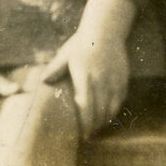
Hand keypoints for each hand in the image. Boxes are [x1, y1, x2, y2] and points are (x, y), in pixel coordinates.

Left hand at [33, 0, 134, 131]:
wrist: (105, 31)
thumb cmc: (81, 44)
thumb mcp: (65, 56)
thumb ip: (54, 70)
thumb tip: (42, 82)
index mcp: (85, 77)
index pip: (87, 107)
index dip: (85, 124)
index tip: (82, 135)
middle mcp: (101, 81)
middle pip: (100, 112)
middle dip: (94, 127)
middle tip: (87, 135)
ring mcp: (114, 81)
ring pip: (112, 109)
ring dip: (104, 120)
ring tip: (96, 127)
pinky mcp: (123, 79)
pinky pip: (120, 100)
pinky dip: (114, 110)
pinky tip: (107, 114)